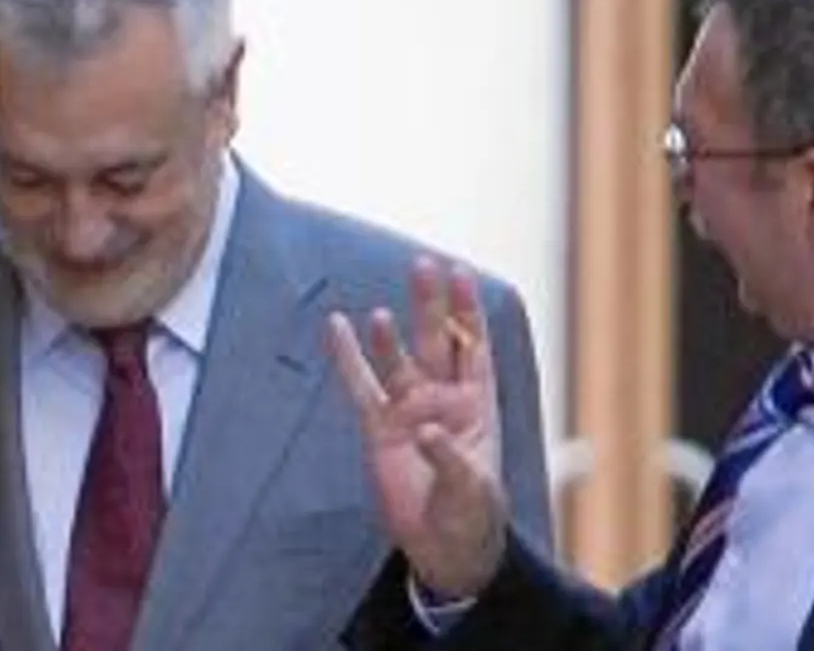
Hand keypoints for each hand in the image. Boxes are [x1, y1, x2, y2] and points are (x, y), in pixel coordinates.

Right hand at [326, 256, 506, 598]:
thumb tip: (427, 431)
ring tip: (379, 314)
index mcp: (477, 404)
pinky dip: (348, 357)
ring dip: (388, 335)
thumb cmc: (472, 514)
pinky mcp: (379, 427)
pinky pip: (360, 386)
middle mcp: (442, 397)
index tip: (461, 273)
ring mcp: (409, 409)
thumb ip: (450, 458)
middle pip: (435, 341)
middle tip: (422, 267)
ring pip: (396, 359)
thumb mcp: (473, 490)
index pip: (473, 346)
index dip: (468, 312)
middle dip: (430, 305)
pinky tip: (337, 327)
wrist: (444, 546)